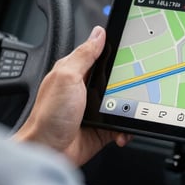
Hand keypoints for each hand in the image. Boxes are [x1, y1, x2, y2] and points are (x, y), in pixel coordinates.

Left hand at [14, 26, 131, 165]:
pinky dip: (126, 130)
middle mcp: (86, 90)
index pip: (100, 54)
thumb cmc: (49, 116)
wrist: (48, 152)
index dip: (116, 52)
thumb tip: (98, 33)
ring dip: (129, 109)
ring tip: (129, 112)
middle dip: (129, 83)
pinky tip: (122, 132)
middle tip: (136, 86)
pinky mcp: (102, 129)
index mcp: (76, 72)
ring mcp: (95, 110)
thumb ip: (84, 55)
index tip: (134, 51)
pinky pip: (122, 125)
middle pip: (116, 79)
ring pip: (123, 103)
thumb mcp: (67, 77)